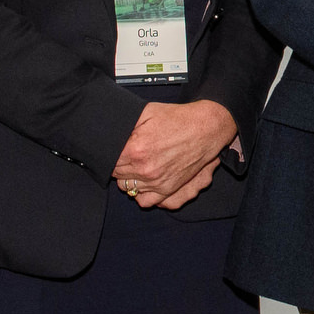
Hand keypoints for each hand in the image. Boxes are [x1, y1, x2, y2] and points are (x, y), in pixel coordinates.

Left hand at [113, 99, 237, 207]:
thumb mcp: (147, 112)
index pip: (108, 159)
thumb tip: (109, 132)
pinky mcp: (168, 189)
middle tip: (125, 155)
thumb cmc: (178, 119)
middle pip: (116, 174)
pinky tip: (142, 181)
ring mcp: (156, 181)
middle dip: (117, 164)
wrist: (205, 129)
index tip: (115, 149)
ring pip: (127, 188)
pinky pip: (144, 201)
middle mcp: (144, 168)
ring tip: (134, 166)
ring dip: (127, 178)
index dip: (109, 153)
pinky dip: (139, 193)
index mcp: (136, 149)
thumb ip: (125, 124)